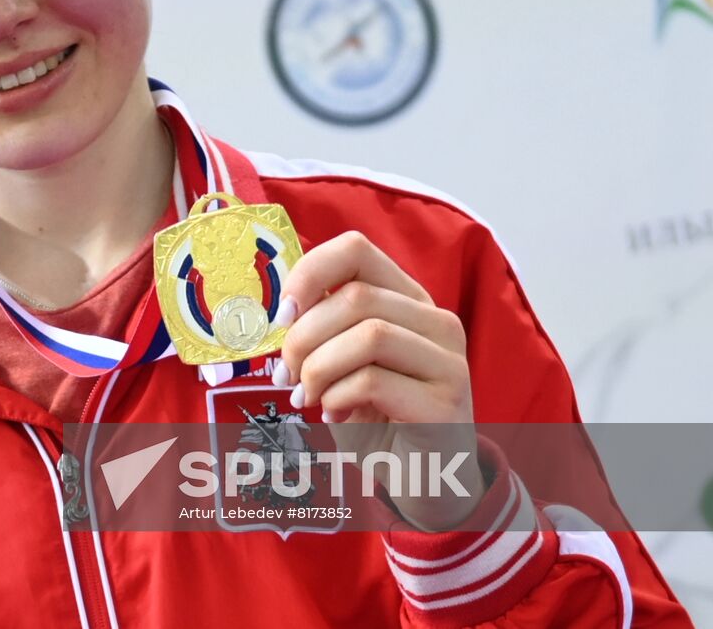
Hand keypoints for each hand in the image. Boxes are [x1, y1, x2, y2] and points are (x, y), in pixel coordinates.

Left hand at [271, 230, 486, 528]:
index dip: (309, 274)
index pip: (356, 250)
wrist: (424, 482)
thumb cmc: (375, 418)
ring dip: (319, 368)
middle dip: (303, 336)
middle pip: (355, 296)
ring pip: (368, 334)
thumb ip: (323, 329)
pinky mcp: (447, 403)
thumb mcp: (344, 363)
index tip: (283, 315)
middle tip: (286, 374)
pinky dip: (338, 398)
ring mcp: (449, 361)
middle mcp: (437, 322)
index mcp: (408, 300)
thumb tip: (282, 312)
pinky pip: (374, 381)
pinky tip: (336, 416)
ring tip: (309, 397)